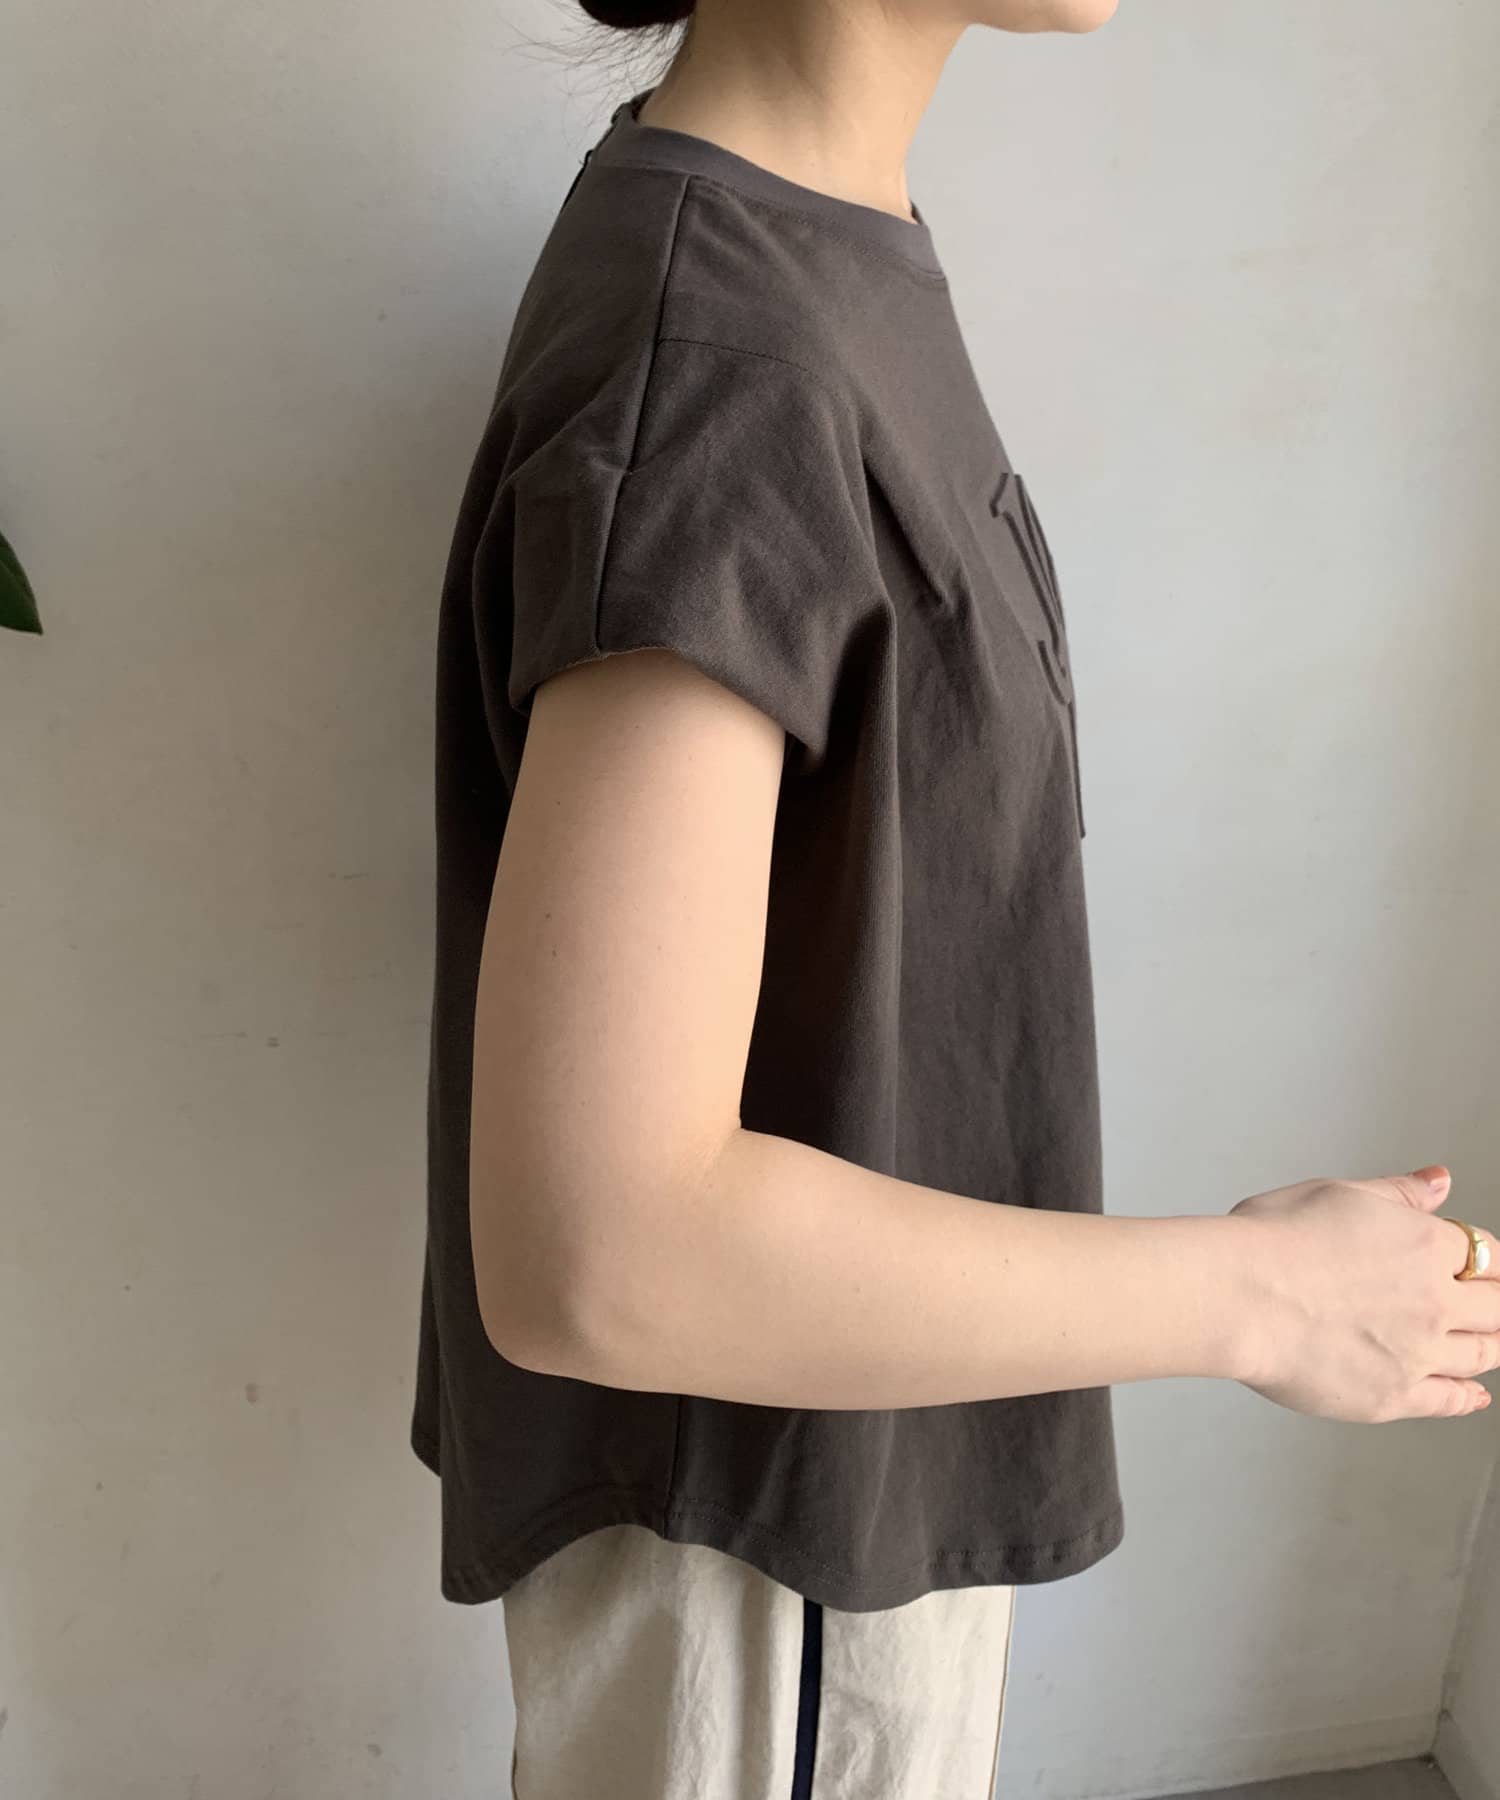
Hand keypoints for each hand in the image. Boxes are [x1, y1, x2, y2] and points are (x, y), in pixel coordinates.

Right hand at [1229, 1166, 1499, 1421]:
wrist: (1238, 1297)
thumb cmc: (1270, 1242)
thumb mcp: (1337, 1194)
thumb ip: (1397, 1193)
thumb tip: (1438, 1182)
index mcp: (1424, 1244)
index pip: (1482, 1252)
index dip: (1484, 1258)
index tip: (1483, 1264)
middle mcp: (1433, 1300)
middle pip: (1498, 1306)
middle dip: (1498, 1302)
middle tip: (1495, 1304)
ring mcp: (1418, 1352)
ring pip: (1484, 1354)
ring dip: (1492, 1346)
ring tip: (1492, 1343)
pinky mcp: (1393, 1396)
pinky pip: (1449, 1401)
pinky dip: (1469, 1397)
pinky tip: (1474, 1395)